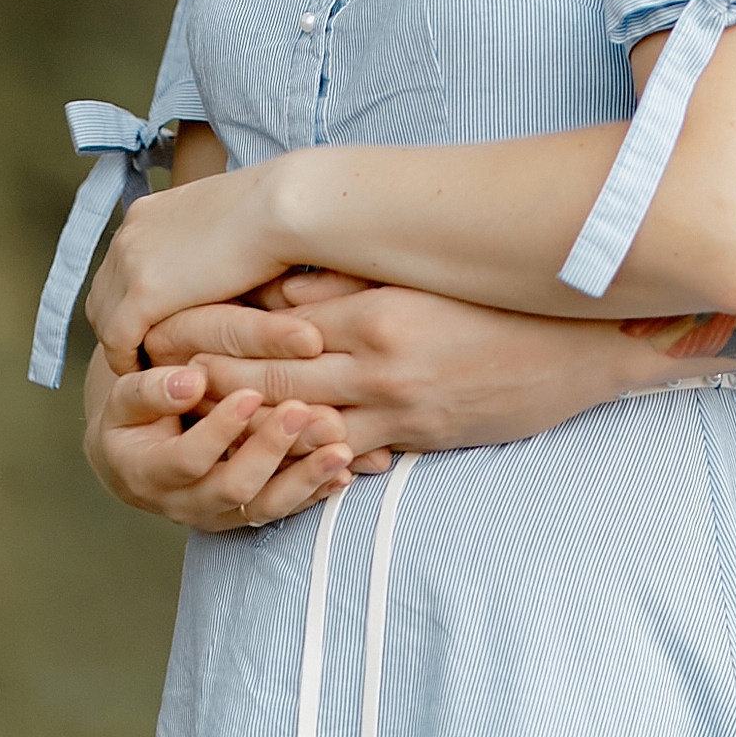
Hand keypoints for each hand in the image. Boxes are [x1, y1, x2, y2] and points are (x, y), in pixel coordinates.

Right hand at [83, 346, 354, 530]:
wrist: (139, 454)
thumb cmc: (135, 411)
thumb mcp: (127, 394)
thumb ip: (151, 390)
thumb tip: (189, 382)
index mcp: (148, 473)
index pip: (188, 458)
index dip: (219, 429)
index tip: (251, 393)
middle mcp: (184, 503)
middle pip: (233, 487)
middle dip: (271, 450)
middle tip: (303, 412)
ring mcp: (219, 514)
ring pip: (266, 506)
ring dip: (305, 479)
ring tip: (341, 450)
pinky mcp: (247, 514)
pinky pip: (285, 509)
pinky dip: (316, 492)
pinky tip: (346, 470)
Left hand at [86, 162, 293, 371]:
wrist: (283, 205)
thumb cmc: (278, 211)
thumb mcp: (228, 222)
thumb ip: (208, 245)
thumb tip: (220, 267)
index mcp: (148, 211)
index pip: (123, 263)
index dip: (134, 297)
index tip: (156, 322)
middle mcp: (130, 232)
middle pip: (104, 291)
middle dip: (121, 322)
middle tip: (148, 351)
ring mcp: (130, 261)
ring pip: (104, 317)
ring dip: (124, 344)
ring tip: (152, 367)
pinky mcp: (142, 293)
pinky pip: (117, 341)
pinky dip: (129, 361)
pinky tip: (152, 376)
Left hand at [143, 279, 662, 453]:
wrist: (582, 343)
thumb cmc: (503, 297)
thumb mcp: (424, 273)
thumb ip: (357, 277)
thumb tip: (288, 277)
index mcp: (376, 305)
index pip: (275, 320)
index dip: (216, 327)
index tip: (166, 327)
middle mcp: (377, 357)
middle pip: (273, 374)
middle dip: (208, 379)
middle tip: (152, 381)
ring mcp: (396, 403)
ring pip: (301, 421)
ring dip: (246, 425)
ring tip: (193, 427)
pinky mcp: (418, 437)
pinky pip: (350, 456)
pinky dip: (308, 460)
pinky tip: (273, 463)